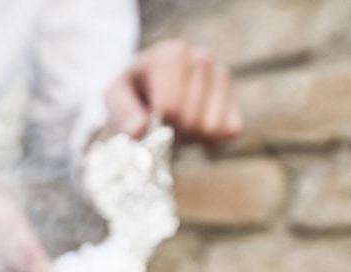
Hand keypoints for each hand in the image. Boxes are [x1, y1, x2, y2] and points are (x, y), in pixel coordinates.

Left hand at [103, 39, 242, 144]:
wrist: (149, 88)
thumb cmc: (132, 92)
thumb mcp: (115, 97)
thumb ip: (123, 112)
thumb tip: (138, 130)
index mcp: (172, 54)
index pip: (171, 108)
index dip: (157, 126)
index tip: (147, 123)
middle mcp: (202, 59)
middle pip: (190, 121)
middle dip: (172, 133)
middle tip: (160, 126)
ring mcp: (222, 76)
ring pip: (211, 129)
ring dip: (190, 137)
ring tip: (175, 123)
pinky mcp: (235, 98)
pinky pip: (229, 131)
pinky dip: (209, 139)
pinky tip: (193, 125)